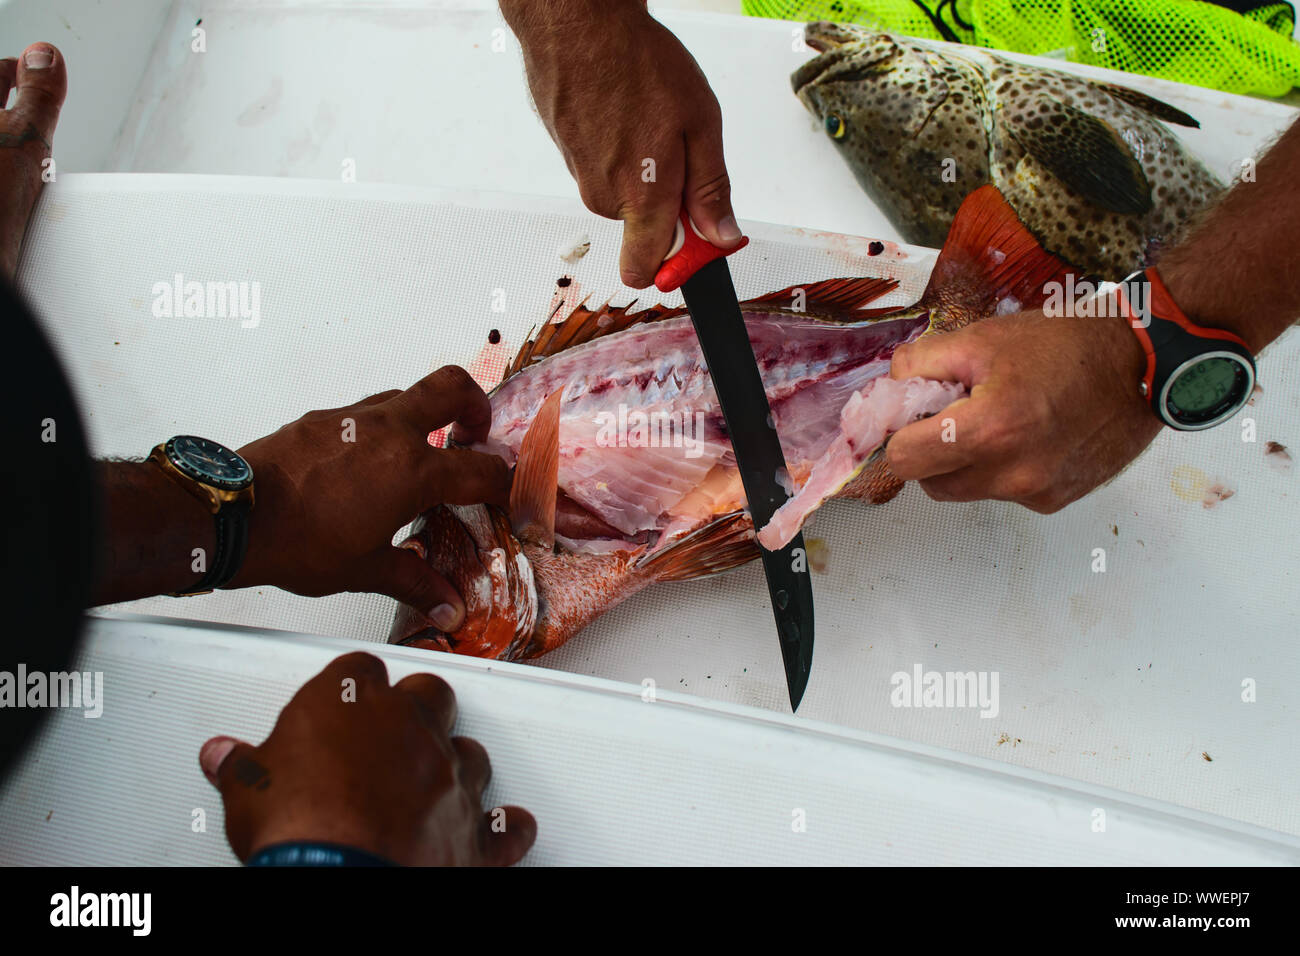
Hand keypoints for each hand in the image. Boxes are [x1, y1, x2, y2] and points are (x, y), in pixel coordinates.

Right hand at [199, 652, 536, 865]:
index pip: (359, 668)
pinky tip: (500, 827)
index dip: (352, 686)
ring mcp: (448, 776)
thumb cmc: (297, 830)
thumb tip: (224, 757)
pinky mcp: (473, 829)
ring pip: (469, 750)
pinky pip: (503, 824)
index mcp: (353, 704)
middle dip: (415, 708)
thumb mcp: (248, 790)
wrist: (340, 878)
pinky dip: (503, 828)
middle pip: (429, 693)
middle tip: (392, 730)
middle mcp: (409, 728)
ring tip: (431, 781)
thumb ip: (243, 765)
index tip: (343, 699)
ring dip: (454, 763)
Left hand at [231, 366, 507, 630]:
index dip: (505, 480)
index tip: (510, 490)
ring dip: (424, 417)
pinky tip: (367, 466)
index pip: (481, 469)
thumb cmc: (297, 541)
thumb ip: (414, 582)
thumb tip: (446, 604)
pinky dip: (380, 430)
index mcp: (413, 471)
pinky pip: (365, 412)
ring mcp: (354, 419)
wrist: (233, 516)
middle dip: (476, 405)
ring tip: (420, 454)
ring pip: (406, 396)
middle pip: (453, 388)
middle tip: (475, 433)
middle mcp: (390, 433)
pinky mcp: (321, 419)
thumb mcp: (365, 569)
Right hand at [506, 0, 739, 286]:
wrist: (578, 22)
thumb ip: (710, 190)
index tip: (697, 241)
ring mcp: (580, 174)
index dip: (676, 263)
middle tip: (680, 149)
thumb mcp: (701, 125)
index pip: (646, 270)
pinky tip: (624, 108)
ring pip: (622, 191)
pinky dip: (617, 144)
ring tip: (648, 117)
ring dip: (642, 167)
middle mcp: (604, 196)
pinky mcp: (566, 151)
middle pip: (643, 225)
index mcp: (641, 199)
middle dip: (666, 200)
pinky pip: (602, 163)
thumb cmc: (638, 64)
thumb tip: (721, 236)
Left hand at [885, 310, 1161, 512]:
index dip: (901, 435)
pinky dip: (1002, 469)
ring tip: (998, 419)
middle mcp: (1012, 472)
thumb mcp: (983, 338)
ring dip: (967, 462)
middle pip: (931, 483)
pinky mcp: (1055, 500)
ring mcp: (1036, 491)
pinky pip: (1004, 493)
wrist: (1143, 363)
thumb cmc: (1068, 345)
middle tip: (955, 413)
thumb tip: (892, 384)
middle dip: (932, 451)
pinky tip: (1027, 434)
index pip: (904, 460)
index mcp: (989, 430)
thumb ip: (922, 362)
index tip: (912, 416)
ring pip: (967, 490)